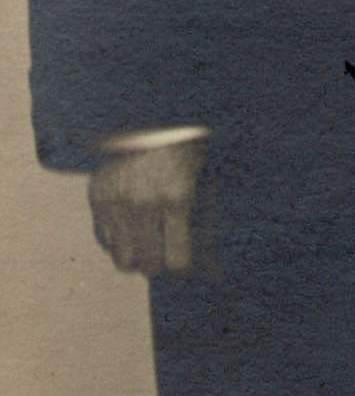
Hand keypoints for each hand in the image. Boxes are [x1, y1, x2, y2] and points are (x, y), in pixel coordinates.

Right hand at [86, 138, 202, 277]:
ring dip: (137, 260)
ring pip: (122, 258)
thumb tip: (215, 276)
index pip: (176, 260)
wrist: (152, 119)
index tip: (183, 269)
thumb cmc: (189, 155)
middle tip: (164, 258)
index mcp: (177, 199)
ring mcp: (117, 200)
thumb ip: (208, 230)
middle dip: (159, 266)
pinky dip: (120, 241)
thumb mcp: (207, 186)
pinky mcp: (98, 196)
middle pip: (147, 264)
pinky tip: (133, 228)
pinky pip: (106, 238)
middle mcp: (143, 203)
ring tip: (147, 248)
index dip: (181, 270)